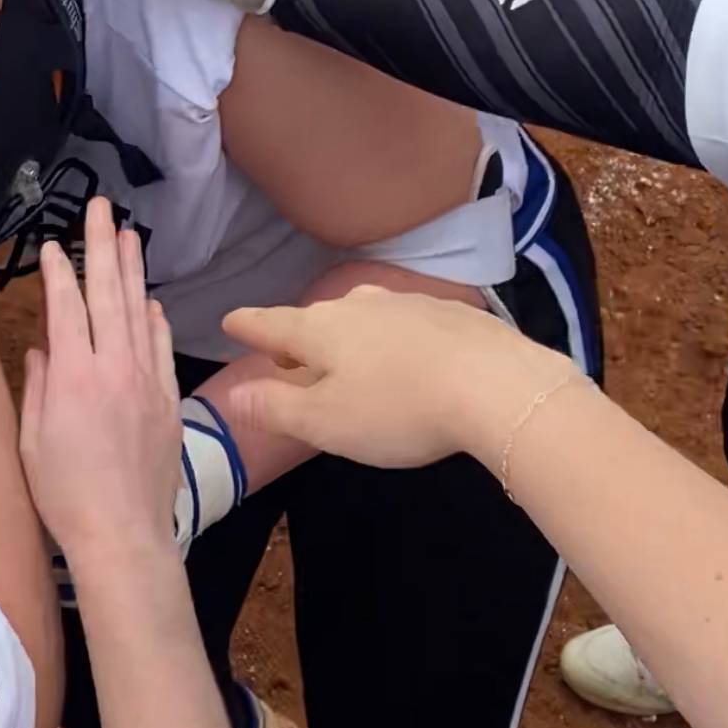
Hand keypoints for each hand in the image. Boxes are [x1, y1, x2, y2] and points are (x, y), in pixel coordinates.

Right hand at [20, 198, 180, 567]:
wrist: (123, 534)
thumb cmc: (65, 495)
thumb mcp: (31, 441)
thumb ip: (37, 388)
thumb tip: (41, 349)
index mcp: (73, 376)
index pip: (66, 307)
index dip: (59, 271)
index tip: (54, 244)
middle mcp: (113, 368)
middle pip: (108, 294)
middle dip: (103, 246)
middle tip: (101, 208)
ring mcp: (146, 382)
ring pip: (138, 313)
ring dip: (133, 271)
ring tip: (129, 235)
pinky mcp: (167, 402)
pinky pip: (161, 349)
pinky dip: (155, 321)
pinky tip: (149, 301)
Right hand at [222, 287, 579, 469]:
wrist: (497, 385)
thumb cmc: (399, 409)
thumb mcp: (326, 422)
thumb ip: (276, 407)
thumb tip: (234, 394)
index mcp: (322, 331)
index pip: (271, 325)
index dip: (248, 327)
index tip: (230, 320)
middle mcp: (361, 307)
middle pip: (318, 319)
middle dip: (300, 336)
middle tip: (289, 354)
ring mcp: (409, 304)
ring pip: (365, 318)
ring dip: (351, 336)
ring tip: (349, 359)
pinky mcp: (452, 314)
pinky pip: (407, 324)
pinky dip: (395, 340)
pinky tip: (409, 360)